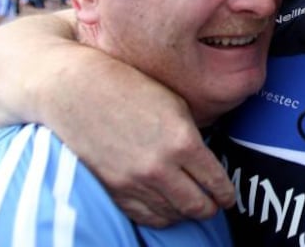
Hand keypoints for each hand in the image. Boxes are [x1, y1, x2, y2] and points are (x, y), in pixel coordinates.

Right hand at [42, 59, 234, 226]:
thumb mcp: (174, 103)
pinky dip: (161, 217)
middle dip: (211, 208)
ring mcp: (134, 182)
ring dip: (186, 213)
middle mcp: (160, 167)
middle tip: (215, 204)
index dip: (226, 194)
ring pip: (172, 215)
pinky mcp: (113, 190)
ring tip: (191, 205)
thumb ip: (193, 135)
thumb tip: (209, 160)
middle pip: (197, 206)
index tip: (229, 197)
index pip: (215, 182)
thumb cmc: (128, 87)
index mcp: (182, 141)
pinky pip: (145, 217)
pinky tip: (167, 208)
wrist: (75, 91)